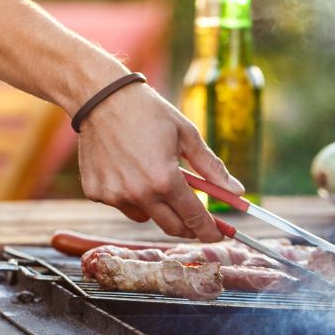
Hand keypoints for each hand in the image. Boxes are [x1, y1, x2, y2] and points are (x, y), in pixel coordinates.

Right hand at [77, 83, 244, 241]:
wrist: (101, 98)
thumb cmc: (148, 112)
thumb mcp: (186, 135)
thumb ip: (211, 167)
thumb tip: (237, 191)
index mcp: (165, 179)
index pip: (195, 217)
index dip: (209, 230)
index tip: (218, 235)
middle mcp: (139, 193)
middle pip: (171, 226)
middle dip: (188, 227)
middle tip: (195, 220)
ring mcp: (114, 195)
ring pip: (144, 216)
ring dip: (155, 206)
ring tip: (152, 177)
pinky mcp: (96, 192)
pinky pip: (120, 204)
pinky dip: (128, 194)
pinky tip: (125, 168)